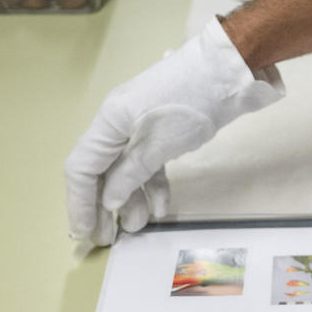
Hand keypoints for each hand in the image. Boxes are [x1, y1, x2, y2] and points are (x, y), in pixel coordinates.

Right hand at [63, 18, 283, 245]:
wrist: (232, 71)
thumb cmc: (189, 104)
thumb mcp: (157, 144)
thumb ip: (129, 174)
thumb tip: (108, 201)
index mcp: (108, 123)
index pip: (81, 168)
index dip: (79, 203)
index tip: (84, 233)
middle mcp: (119, 125)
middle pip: (101, 172)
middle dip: (102, 208)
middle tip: (107, 240)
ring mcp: (144, 128)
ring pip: (128, 171)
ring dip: (131, 200)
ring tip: (139, 227)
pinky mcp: (166, 132)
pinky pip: (151, 164)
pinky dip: (155, 186)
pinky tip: (163, 208)